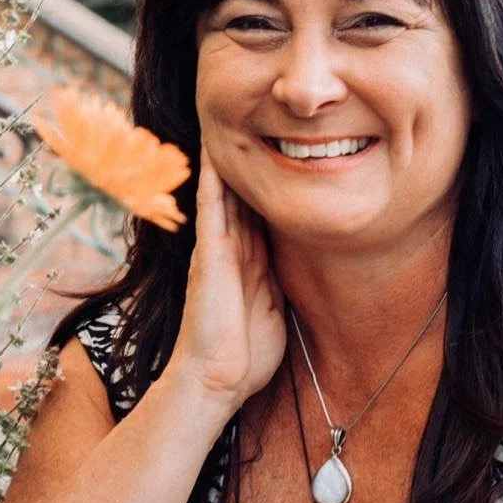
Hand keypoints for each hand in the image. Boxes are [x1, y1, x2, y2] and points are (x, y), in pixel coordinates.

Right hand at [167, 144, 286, 411]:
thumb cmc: (244, 356)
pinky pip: (212, 206)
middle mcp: (231, 247)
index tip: (279, 151)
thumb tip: (293, 269)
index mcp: (248, 261)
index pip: (258, 211)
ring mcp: (217, 247)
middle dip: (248, 162)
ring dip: (226, 159)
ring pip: (224, 191)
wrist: (216, 382)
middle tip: (254, 120)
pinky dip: (213, 177)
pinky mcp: (209, 252)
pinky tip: (214, 150)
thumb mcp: (273, 311)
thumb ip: (277, 284)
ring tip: (228, 121)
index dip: (267, 182)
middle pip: (242, 194)